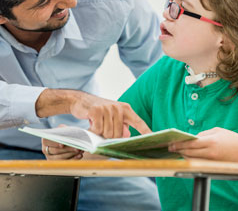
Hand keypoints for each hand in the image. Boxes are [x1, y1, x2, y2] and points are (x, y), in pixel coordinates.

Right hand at [35, 89, 150, 138]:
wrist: (81, 100)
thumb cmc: (99, 111)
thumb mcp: (113, 116)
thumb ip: (122, 125)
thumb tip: (127, 136)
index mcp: (126, 109)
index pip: (139, 122)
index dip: (147, 132)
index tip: (156, 138)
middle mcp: (119, 108)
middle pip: (118, 135)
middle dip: (109, 137)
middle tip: (102, 128)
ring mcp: (108, 108)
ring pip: (107, 134)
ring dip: (100, 133)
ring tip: (97, 124)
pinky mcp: (96, 111)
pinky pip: (97, 130)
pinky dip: (93, 131)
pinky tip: (91, 123)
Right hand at [42, 124, 83, 159]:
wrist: (66, 140)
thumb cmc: (64, 134)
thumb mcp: (63, 129)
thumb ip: (63, 129)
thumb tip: (68, 133)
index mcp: (45, 140)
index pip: (47, 141)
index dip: (55, 143)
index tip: (62, 145)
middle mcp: (46, 150)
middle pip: (55, 150)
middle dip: (67, 149)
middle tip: (77, 148)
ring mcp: (50, 158)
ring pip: (60, 158)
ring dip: (72, 154)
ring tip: (80, 151)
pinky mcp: (57, 163)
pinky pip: (65, 163)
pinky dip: (73, 159)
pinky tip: (79, 155)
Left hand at [168, 127, 237, 160]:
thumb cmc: (233, 139)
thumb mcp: (218, 131)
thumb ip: (204, 134)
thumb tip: (193, 137)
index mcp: (211, 141)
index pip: (191, 143)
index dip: (180, 143)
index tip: (172, 143)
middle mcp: (210, 152)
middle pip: (190, 152)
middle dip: (179, 150)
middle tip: (171, 148)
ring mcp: (212, 160)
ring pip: (193, 159)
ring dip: (185, 155)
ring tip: (178, 151)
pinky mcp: (214, 165)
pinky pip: (200, 162)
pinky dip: (193, 159)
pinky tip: (188, 156)